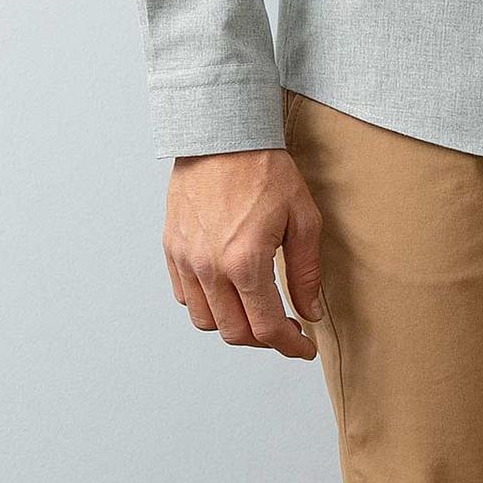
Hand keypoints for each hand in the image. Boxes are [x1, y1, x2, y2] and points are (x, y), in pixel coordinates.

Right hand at [164, 147, 323, 359]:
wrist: (222, 135)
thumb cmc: (265, 170)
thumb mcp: (303, 219)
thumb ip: (306, 273)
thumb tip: (310, 312)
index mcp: (245, 262)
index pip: (267, 328)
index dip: (290, 346)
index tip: (303, 347)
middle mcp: (210, 268)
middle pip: (234, 333)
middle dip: (264, 340)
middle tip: (285, 329)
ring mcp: (186, 259)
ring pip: (206, 320)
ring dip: (233, 325)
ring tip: (255, 311)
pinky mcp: (172, 248)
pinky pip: (185, 296)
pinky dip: (207, 305)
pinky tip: (228, 291)